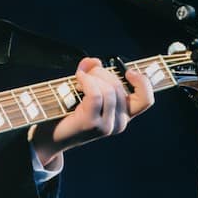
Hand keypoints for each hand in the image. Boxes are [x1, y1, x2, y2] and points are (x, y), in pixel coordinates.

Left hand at [32, 57, 154, 167]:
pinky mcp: (92, 124)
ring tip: (80, 78)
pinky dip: (86, 81)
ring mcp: (106, 126)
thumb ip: (92, 73)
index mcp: (124, 115)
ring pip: (109, 89)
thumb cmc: (68, 111)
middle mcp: (119, 123)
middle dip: (102, 72)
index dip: (142, 82)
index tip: (128, 72)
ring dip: (93, 76)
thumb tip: (94, 61)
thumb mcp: (85, 89)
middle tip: (87, 73)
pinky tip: (78, 79)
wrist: (50, 136)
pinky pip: (96, 94)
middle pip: (120, 87)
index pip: (146, 100)